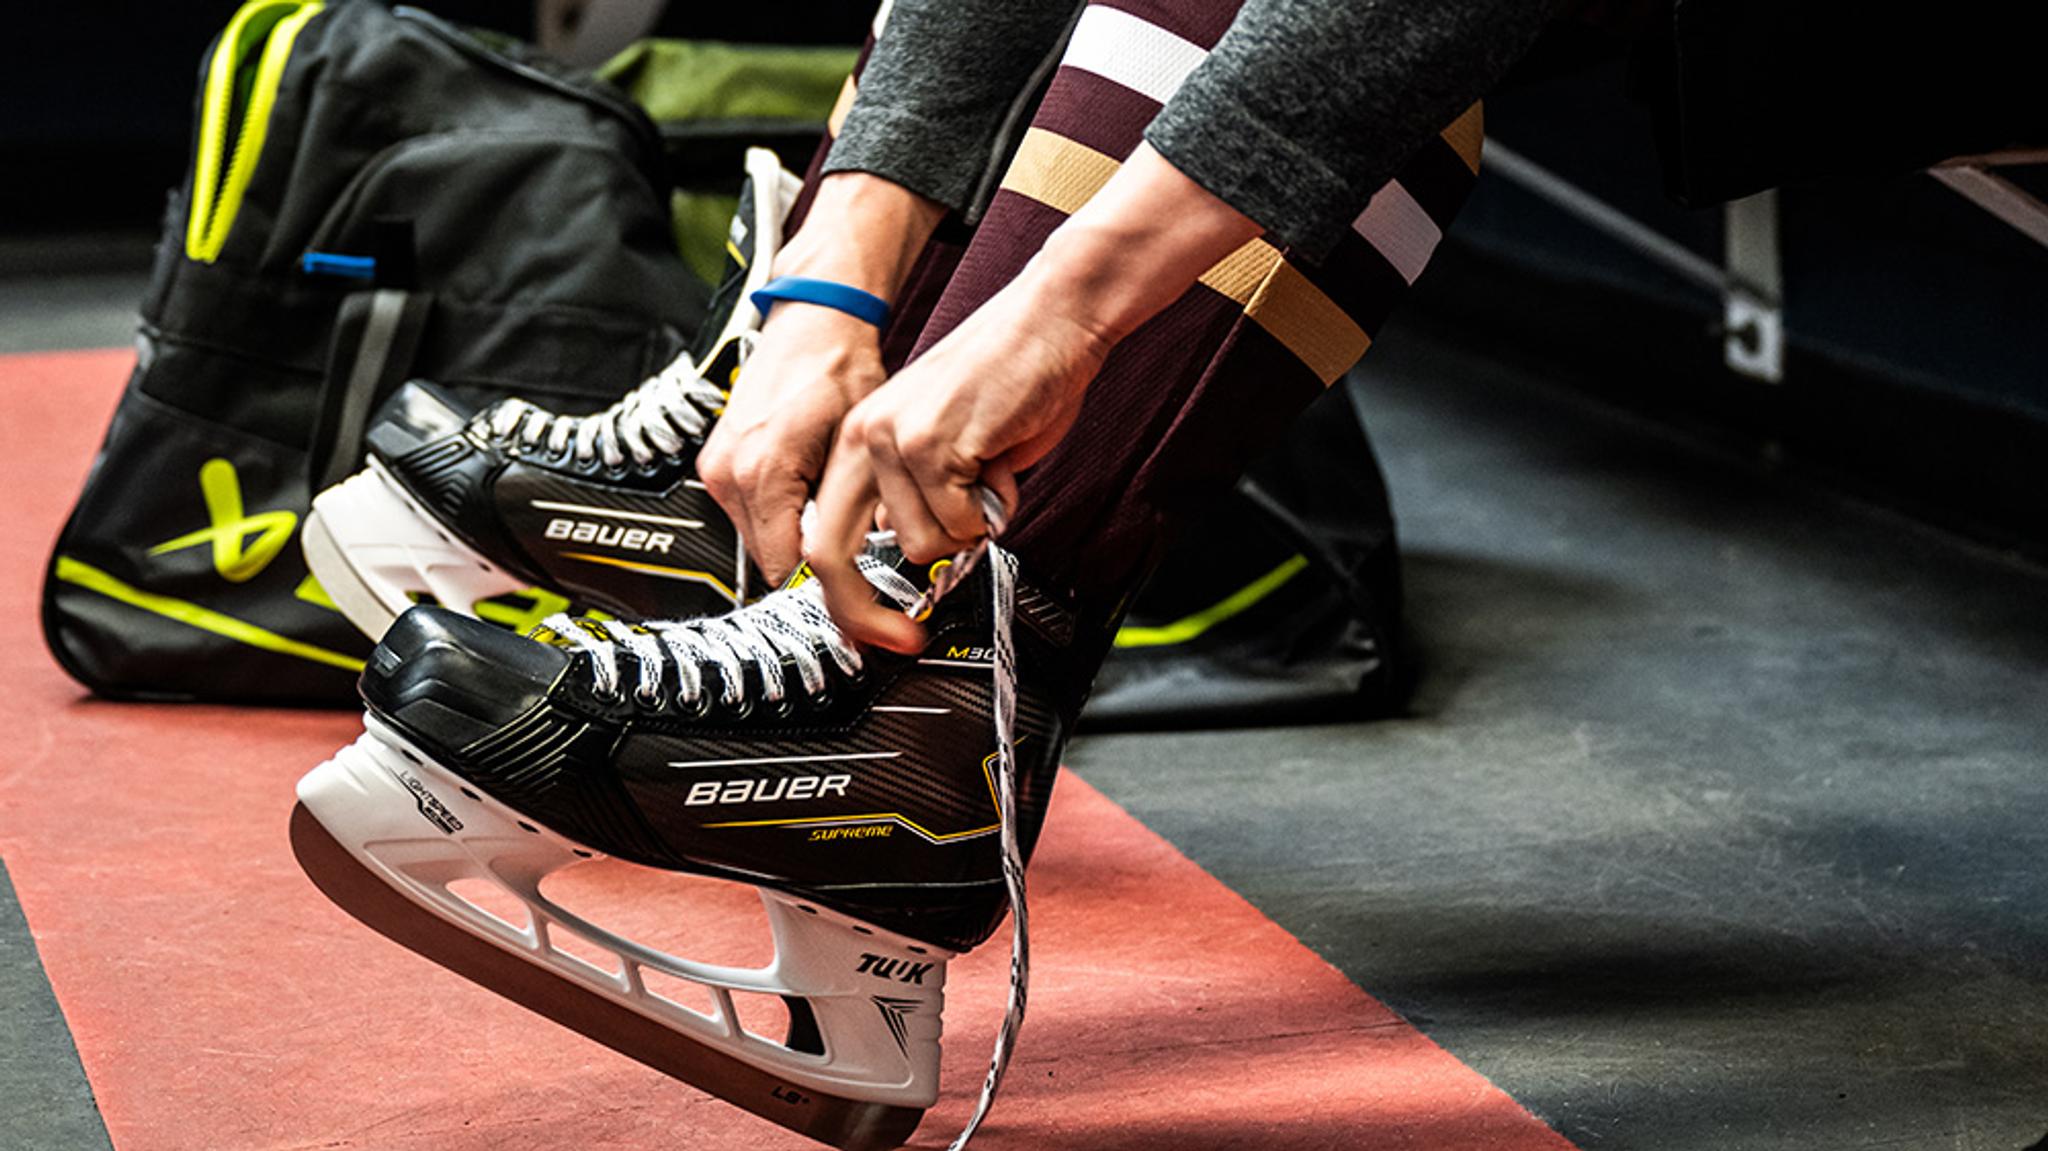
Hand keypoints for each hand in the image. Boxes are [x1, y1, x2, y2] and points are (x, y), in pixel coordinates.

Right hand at [695, 172, 943, 583]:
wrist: (814, 323)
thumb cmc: (839, 367)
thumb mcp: (862, 447)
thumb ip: (858, 509)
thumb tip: (871, 563)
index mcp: (762, 472)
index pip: (787, 571)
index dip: (833, 593)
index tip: (867, 608)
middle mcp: (729, 474)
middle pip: (774, 561)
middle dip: (819, 571)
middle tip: (867, 572)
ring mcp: (719, 470)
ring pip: (764, 542)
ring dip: (802, 543)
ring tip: (843, 525)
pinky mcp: (721, 465)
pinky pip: (754, 516)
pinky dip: (786, 520)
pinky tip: (816, 503)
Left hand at [810, 274, 1113, 651]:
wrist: (1051, 323)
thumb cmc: (1010, 379)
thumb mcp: (943, 445)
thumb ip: (915, 498)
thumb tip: (913, 557)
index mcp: (856, 439)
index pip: (820, 536)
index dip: (842, 598)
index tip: (868, 633)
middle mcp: (861, 437)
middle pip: (832, 557)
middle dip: (868, 614)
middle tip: (903, 640)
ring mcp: (893, 439)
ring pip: (919, 546)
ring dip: (966, 532)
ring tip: (987, 484)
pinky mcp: (933, 444)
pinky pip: (960, 525)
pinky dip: (992, 514)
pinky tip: (1000, 469)